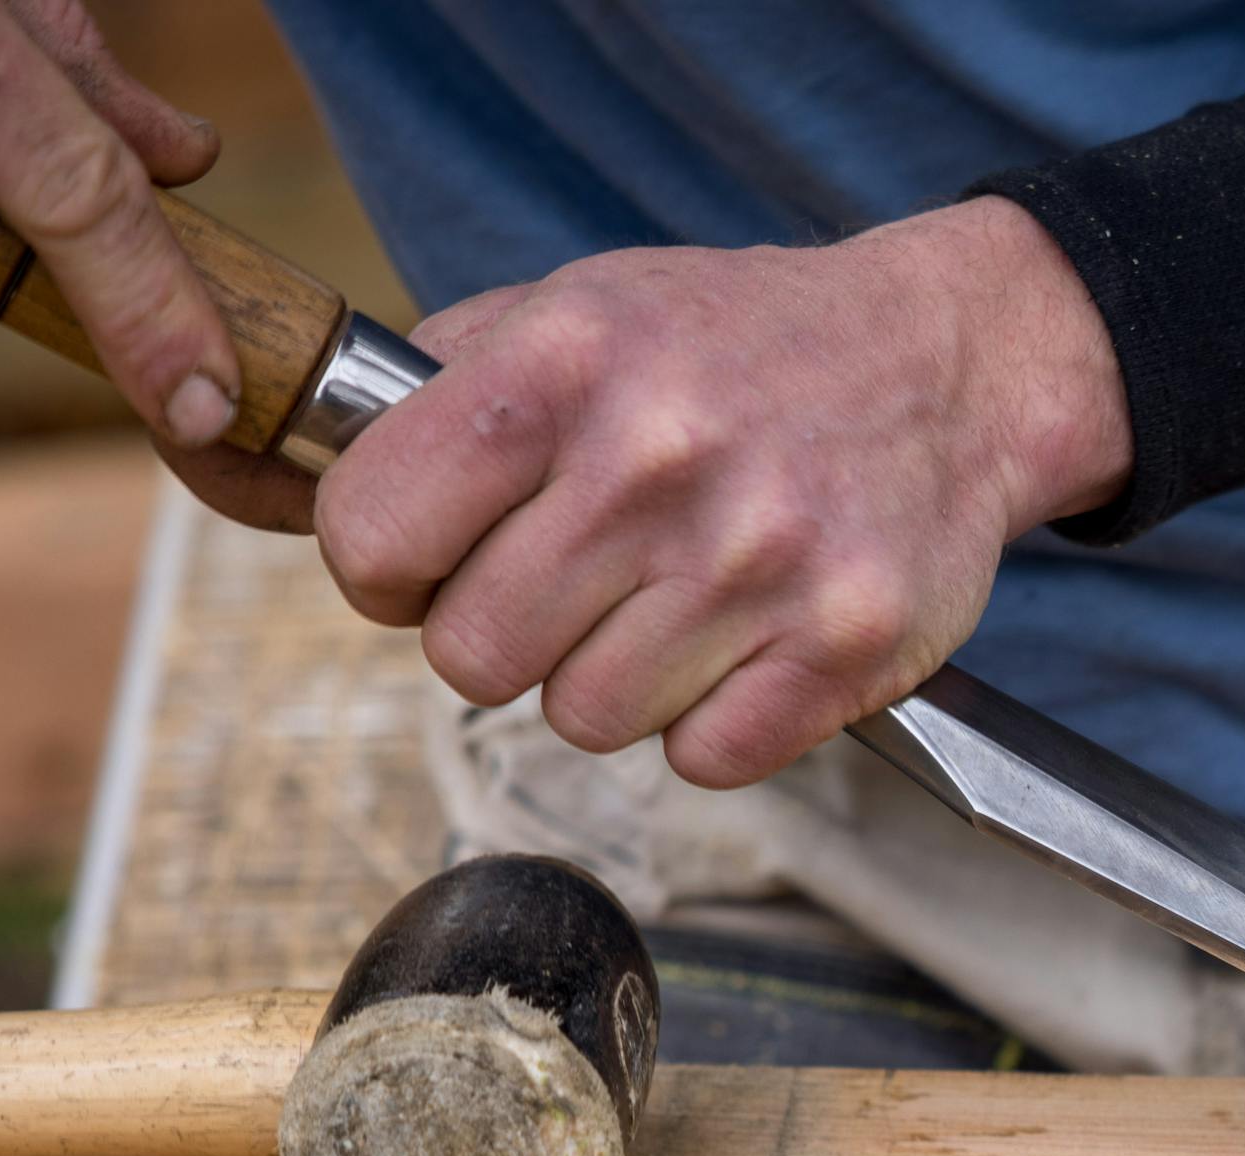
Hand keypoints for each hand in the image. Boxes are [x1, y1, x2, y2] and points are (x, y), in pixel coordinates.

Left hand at [312, 198, 1133, 790]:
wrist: (947, 361)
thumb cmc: (738, 347)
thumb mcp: (577, 308)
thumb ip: (441, 391)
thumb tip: (297, 487)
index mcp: (563, 365)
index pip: (371, 537)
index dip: (386, 568)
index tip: (432, 560)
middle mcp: (657, 459)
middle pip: (473, 658)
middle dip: (506, 635)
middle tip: (569, 588)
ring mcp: (759, 561)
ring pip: (588, 720)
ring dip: (615, 682)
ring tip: (670, 604)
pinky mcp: (845, 645)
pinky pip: (706, 759)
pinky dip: (714, 722)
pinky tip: (742, 644)